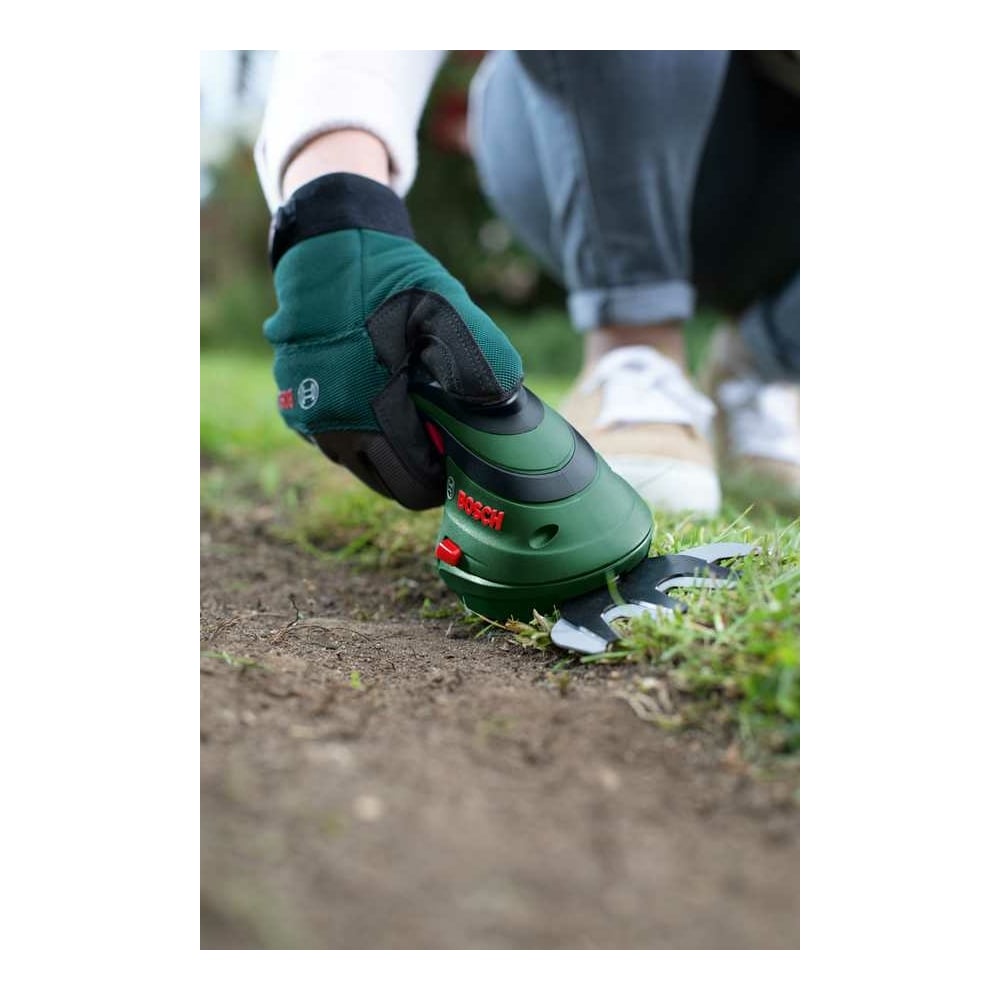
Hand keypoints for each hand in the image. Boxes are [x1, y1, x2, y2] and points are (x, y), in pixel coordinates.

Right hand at [265, 170, 522, 508]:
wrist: (326, 247)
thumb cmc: (388, 279)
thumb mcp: (445, 308)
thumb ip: (479, 356)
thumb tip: (505, 402)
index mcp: (370, 411)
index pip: (414, 485)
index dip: (444, 477)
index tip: (461, 456)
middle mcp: (332, 427)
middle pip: (388, 485)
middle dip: (420, 470)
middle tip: (443, 439)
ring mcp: (307, 420)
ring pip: (360, 466)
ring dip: (390, 454)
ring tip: (415, 415)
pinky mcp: (293, 408)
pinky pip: (337, 442)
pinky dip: (362, 434)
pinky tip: (381, 401)